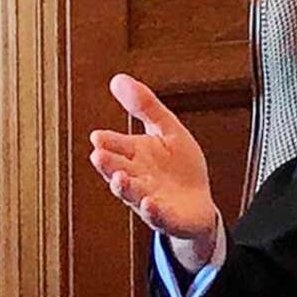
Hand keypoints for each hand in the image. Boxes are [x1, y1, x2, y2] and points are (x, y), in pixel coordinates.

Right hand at [89, 74, 220, 262]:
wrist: (198, 204)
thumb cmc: (179, 167)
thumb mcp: (168, 129)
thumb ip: (145, 106)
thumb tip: (117, 78)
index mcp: (134, 154)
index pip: (116, 145)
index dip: (107, 142)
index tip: (98, 137)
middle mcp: (136, 177)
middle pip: (118, 169)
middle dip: (108, 164)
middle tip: (98, 156)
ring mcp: (149, 198)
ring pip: (132, 193)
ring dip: (124, 187)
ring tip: (120, 178)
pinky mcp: (167, 217)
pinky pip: (158, 215)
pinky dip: (153, 210)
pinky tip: (150, 202)